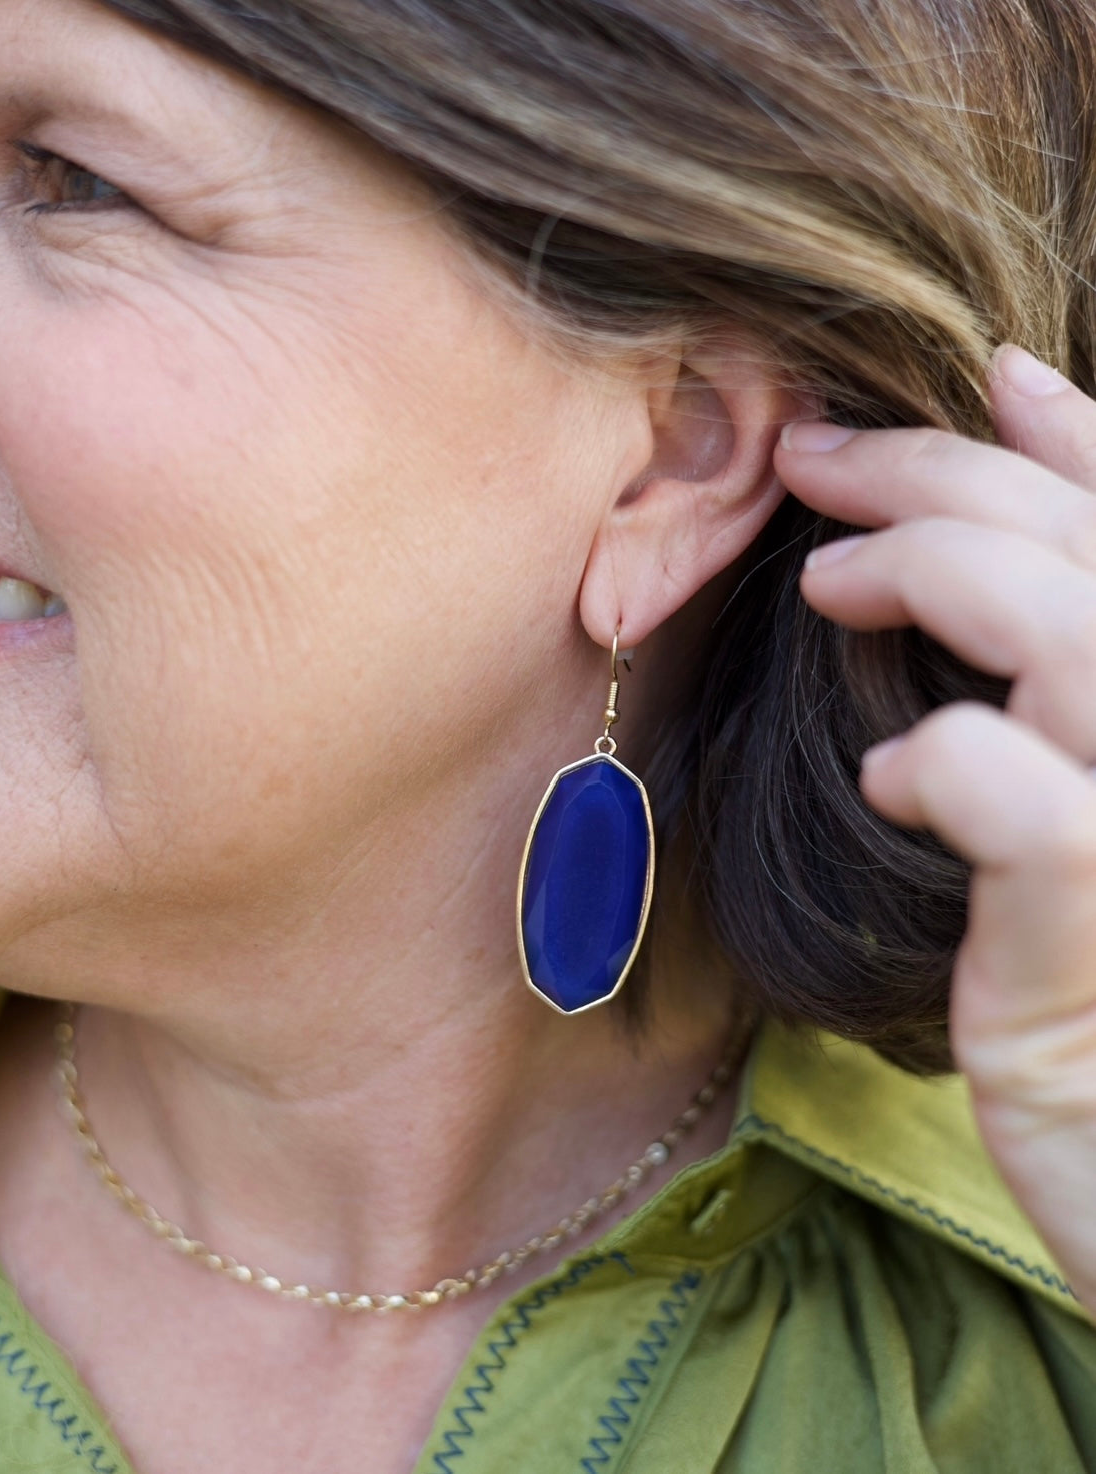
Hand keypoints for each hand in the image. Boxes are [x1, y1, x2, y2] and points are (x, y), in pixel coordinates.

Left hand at [773, 345, 1095, 1316]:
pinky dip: (949, 763)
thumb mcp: (1069, 816)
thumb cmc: (1085, 992)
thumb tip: (1016, 475)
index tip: (976, 376)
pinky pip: (1039, 816)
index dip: (1076, 437)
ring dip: (937, 573)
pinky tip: (891, 776)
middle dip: (944, 474)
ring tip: (831, 579)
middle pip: (1089, 560)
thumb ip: (1056, 658)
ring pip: (1077, 643)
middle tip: (816, 460)